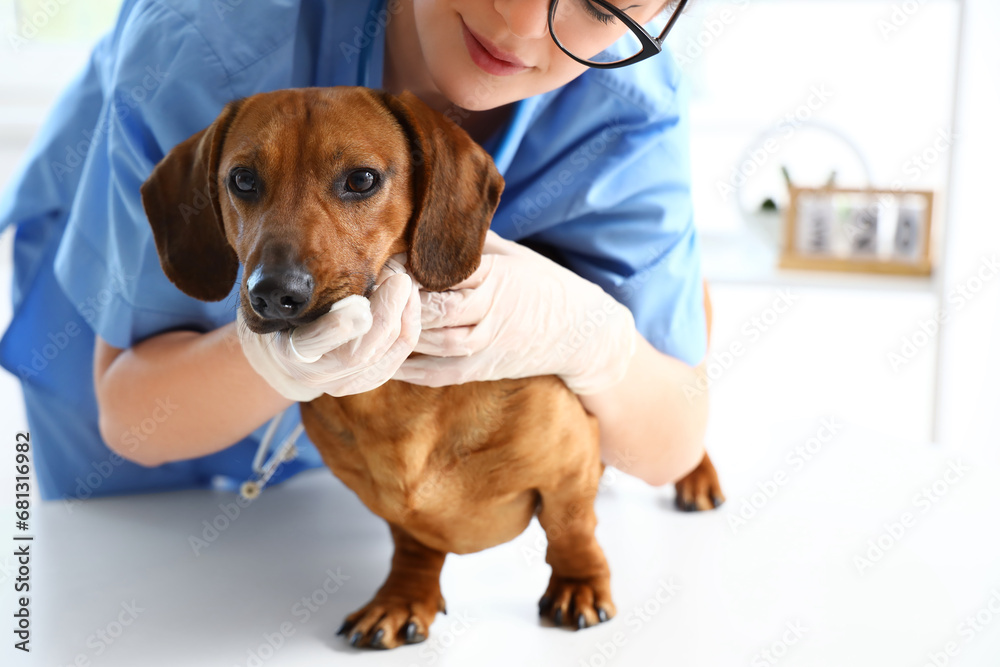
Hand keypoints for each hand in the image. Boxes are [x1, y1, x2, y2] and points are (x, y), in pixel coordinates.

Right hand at [237, 256, 420, 400]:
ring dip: (402, 313)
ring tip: (404, 281)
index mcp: (291, 351)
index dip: (339, 325)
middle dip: (386, 310)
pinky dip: (409, 325)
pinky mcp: (367, 381)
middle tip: (398, 275)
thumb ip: (316, 288)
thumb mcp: (293, 297)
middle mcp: (317, 374)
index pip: (314, 341)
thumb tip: (352, 264)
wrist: (294, 351)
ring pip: (385, 352)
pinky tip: (410, 300)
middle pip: (360, 351)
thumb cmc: (293, 311)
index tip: (360, 302)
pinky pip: (398, 356)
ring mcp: (344, 383)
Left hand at [392, 232, 636, 394]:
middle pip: (435, 307)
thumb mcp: (510, 252)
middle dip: (401, 299)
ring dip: (400, 332)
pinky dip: (409, 368)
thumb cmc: (539, 282)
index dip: (410, 266)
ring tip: (373, 322)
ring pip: (433, 341)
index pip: (446, 270)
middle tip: (372, 291)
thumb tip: (429, 210)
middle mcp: (490, 310)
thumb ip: (471, 240)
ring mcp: (485, 344)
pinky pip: (438, 373)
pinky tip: (383, 359)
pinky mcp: (480, 369)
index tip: (385, 258)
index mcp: (495, 275)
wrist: (578, 330)